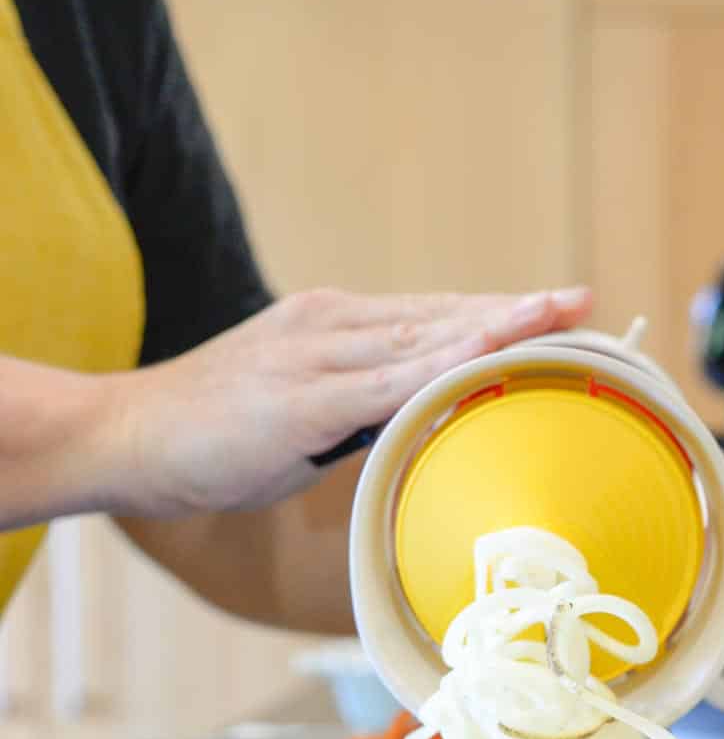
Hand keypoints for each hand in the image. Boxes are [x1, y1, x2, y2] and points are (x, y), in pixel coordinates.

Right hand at [101, 285, 591, 516]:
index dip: (496, 314)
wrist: (125, 436)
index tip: (555, 310)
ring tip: (559, 314)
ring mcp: (316, 357)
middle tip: (583, 302)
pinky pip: (388, 379)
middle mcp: (332, 327)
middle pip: (442, 316)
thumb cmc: (211, 437)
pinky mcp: (302, 398)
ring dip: (497, 325)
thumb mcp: (299, 417)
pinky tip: (489, 349)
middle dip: (516, 311)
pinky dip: (444, 361)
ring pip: (424, 337)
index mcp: (333, 328)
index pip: (432, 317)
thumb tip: (414, 426)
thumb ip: (357, 412)